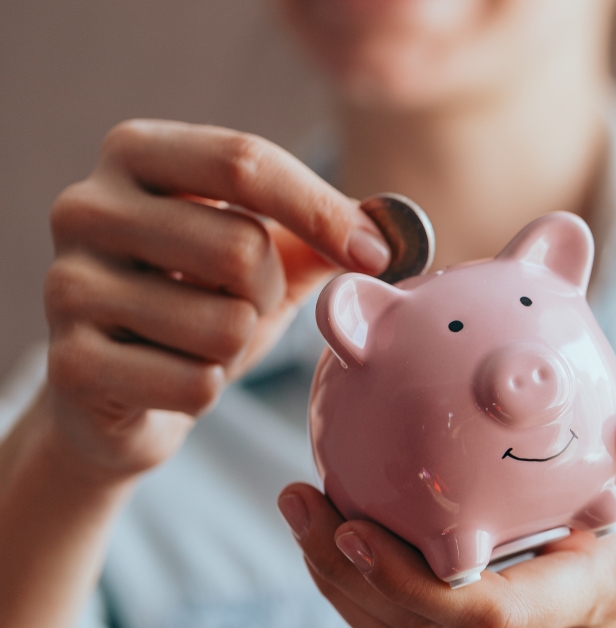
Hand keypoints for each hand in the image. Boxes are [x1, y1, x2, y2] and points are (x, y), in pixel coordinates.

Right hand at [42, 120, 390, 477]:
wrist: (118, 394)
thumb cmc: (201, 303)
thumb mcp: (266, 254)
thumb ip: (325, 231)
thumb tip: (395, 232)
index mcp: (137, 154)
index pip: (245, 161)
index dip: (322, 209)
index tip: (376, 255)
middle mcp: (86, 207)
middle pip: (242, 247)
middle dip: (269, 294)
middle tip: (242, 306)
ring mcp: (64, 285)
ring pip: (224, 324)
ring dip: (237, 347)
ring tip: (199, 343)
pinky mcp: (67, 364)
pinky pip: (194, 385)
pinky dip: (206, 391)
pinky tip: (171, 379)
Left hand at [280, 405, 615, 626]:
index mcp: (589, 593)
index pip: (493, 616)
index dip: (414, 588)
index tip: (357, 529)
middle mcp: (544, 626)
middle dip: (351, 580)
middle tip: (303, 501)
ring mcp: (516, 627)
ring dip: (342, 577)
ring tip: (301, 504)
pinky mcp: (486, 619)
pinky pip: (412, 614)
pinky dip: (365, 575)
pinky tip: (335, 517)